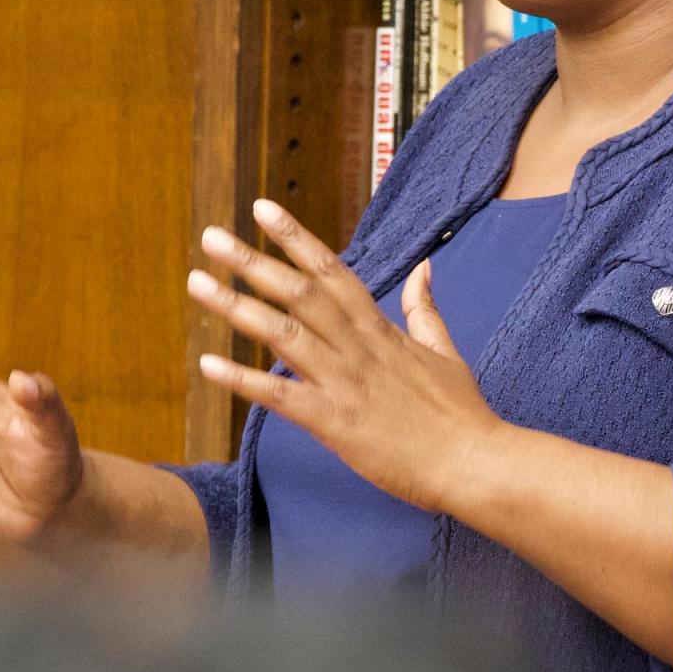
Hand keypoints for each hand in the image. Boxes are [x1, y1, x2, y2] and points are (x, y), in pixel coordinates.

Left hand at [187, 200, 501, 512]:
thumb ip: (424, 309)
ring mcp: (346, 382)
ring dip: (236, 307)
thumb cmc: (461, 414)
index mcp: (380, 329)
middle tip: (212, 237)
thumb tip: (423, 268)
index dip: (296, 238)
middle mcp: (358, 347)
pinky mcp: (336, 422)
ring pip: (284, 334)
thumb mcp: (445, 351)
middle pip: (299, 292)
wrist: (474, 463)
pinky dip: (242, 380)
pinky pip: (281, 397)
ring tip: (197, 282)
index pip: (332, 272)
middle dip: (253, 261)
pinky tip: (208, 365)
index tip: (263, 208)